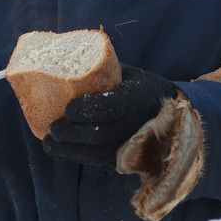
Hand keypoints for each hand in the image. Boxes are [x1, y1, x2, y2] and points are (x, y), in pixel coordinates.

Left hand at [43, 64, 176, 166]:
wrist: (171, 113)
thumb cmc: (142, 87)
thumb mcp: (127, 73)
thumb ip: (102, 71)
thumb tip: (68, 59)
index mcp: (133, 99)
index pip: (106, 108)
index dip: (83, 110)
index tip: (67, 108)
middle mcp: (132, 125)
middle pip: (96, 135)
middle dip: (69, 133)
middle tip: (52, 127)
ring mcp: (127, 144)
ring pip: (94, 154)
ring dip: (66, 150)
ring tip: (49, 142)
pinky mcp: (122, 158)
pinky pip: (95, 161)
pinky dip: (74, 157)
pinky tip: (59, 150)